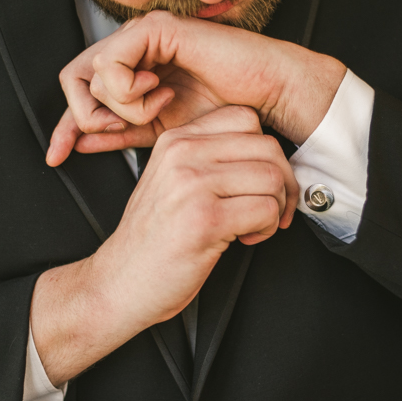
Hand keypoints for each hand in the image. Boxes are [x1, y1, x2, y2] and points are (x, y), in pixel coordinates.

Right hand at [31, 106, 298, 384]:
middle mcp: (182, 154)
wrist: (120, 281)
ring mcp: (192, 184)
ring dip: (274, 208)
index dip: (266, 152)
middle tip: (269, 207)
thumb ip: (210, 157)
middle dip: (282, 182)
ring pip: (272, 178)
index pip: (247, 119)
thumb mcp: (172, 180)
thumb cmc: (153, 239)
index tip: (261, 180)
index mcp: (175, 140)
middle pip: (267, 147)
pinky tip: (243, 238)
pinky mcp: (205, 219)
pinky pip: (266, 209)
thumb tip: (269, 154)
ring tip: (252, 225)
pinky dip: (267, 229)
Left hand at [46, 11, 346, 165]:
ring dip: (122, 107)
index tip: (58, 157)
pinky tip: (160, 92)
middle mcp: (132, 46)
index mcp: (131, 68)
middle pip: (73, 80)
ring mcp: (141, 33)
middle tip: (122, 131)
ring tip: (158, 108)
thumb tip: (81, 142)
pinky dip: (130, 91)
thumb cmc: (224, 113)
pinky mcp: (155, 29)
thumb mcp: (161, 133)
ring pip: (91, 76)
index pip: (79, 92)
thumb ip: (121, 134)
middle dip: (90, 117)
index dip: (65, 125)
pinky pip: (112, 64)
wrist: (264, 97)